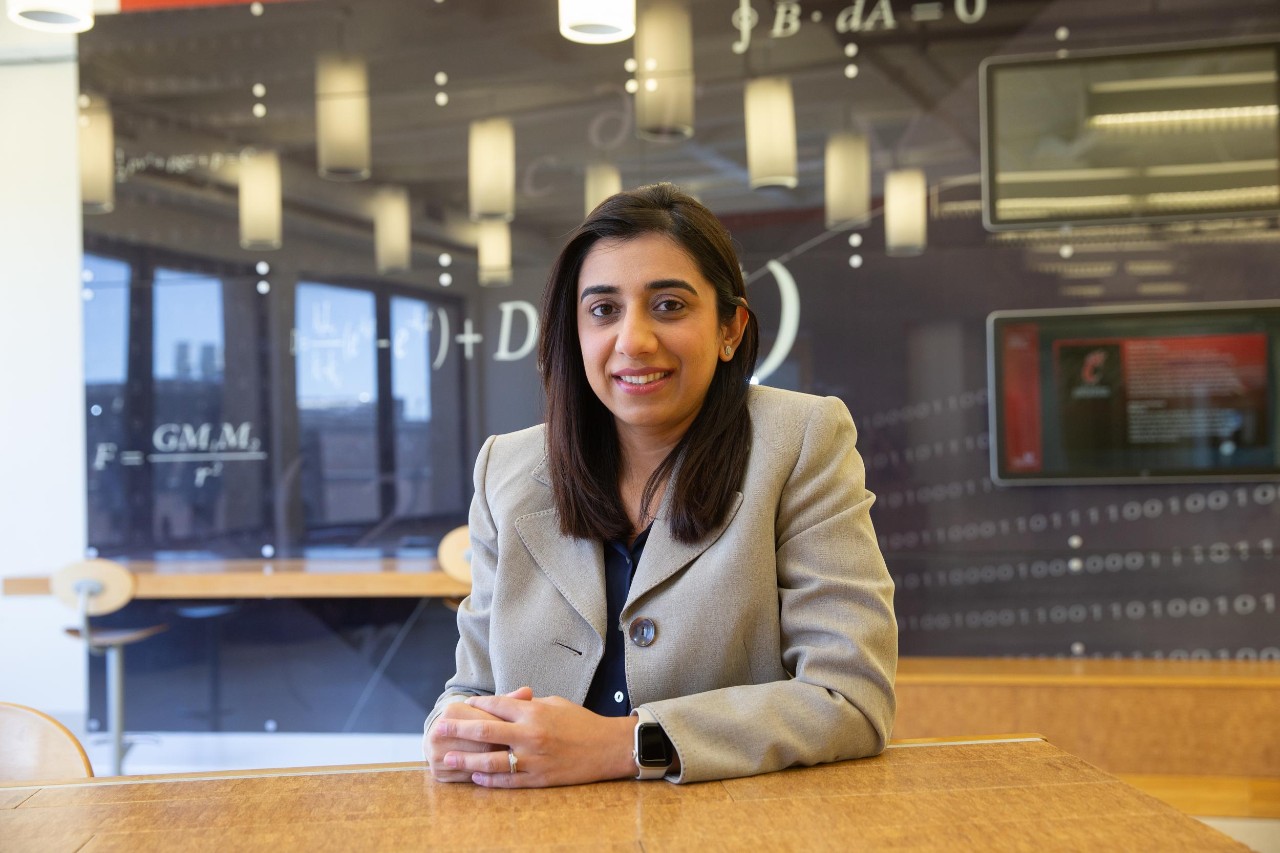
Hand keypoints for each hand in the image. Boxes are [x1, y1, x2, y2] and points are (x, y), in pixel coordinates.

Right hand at [426, 686, 532, 782]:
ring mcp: (437, 754)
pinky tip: (502, 773)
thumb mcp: (486, 707)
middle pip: (482, 745)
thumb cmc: (472, 717)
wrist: (441, 734)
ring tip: (519, 763)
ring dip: (498, 765)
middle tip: (526, 751)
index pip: (488, 721)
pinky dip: (487, 777)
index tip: (528, 732)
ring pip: (476, 764)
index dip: (509, 728)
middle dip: (504, 748)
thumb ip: (507, 700)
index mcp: (452, 711)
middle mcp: (439, 732)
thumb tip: (527, 691)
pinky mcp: (439, 773)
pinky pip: (469, 777)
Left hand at [437, 690, 636, 787]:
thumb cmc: (582, 722)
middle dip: (459, 730)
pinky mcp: (539, 778)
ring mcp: (534, 758)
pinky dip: (490, 779)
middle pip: (485, 732)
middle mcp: (530, 735)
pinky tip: (476, 777)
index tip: (462, 706)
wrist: (608, 747)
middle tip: (439, 728)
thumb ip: (528, 704)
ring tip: (447, 759)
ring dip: (466, 760)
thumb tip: (506, 702)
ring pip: (492, 761)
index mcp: (533, 712)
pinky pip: (509, 779)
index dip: (477, 706)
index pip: (496, 706)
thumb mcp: (555, 703)